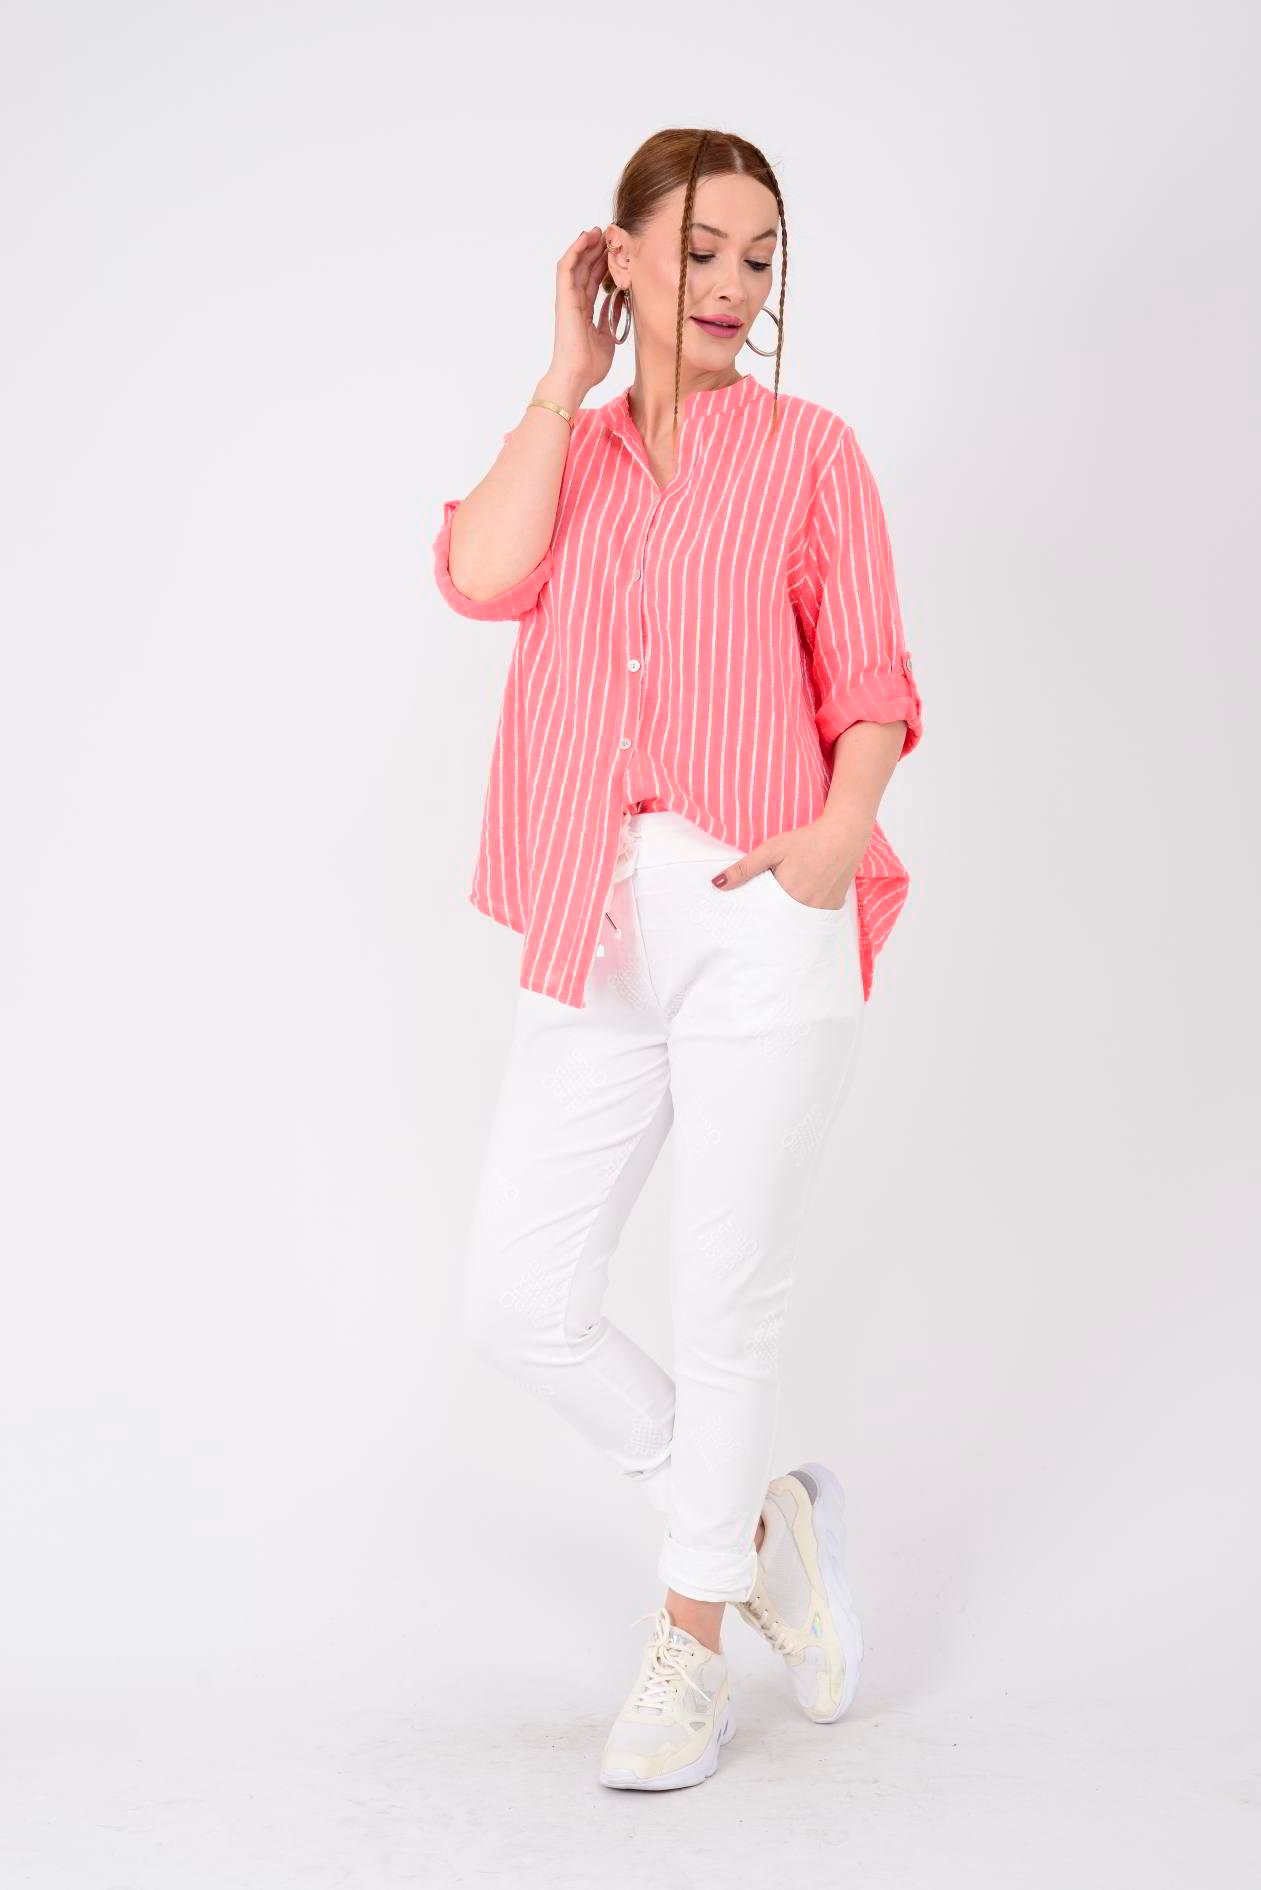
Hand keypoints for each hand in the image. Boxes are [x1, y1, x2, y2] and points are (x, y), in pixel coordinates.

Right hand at [544, 227, 616, 404]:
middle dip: (597, 250)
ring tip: (598, 231)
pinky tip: (585, 238)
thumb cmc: (590, 365)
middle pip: (586, 269)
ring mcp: (568, 299)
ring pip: (576, 264)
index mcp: (584, 311)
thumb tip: (620, 306)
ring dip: (586, 245)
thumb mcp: (608, 338)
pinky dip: (575, 250)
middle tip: (610, 235)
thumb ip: (611, 320)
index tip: (616, 251)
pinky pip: (566, 268)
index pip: (593, 281)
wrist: (576, 376)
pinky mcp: (563, 298)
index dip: (603, 264)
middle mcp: (575, 302)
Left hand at [711, 813, 870, 908]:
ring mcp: (820, 911)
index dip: (752, 914)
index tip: (743, 915)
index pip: (761, 915)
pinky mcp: (832, 909)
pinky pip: (812, 919)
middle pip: (778, 921)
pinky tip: (799, 903)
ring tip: (780, 906)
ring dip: (785, 918)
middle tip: (762, 908)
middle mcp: (804, 908)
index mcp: (786, 895)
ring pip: (795, 923)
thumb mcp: (771, 849)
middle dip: (767, 918)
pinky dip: (803, 916)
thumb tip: (717, 884)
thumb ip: (744, 869)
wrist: (844, 835)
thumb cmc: (806, 840)